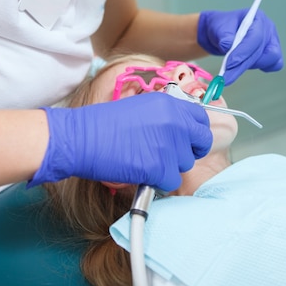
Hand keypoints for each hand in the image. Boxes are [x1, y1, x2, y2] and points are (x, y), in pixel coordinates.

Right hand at [27, 92, 211, 191]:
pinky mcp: (159, 167)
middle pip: (202, 142)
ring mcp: (169, 144)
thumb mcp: (142, 106)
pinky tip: (142, 172)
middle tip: (171, 156)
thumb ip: (165, 115)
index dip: (196, 131)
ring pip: (185, 164)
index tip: (188, 139)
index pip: (202, 118)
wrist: (83, 138)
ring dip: (169, 166)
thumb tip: (181, 129)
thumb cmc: (105, 124)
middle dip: (190, 151)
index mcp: (170, 104)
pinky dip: (158, 181)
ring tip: (145, 160)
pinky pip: (171, 181)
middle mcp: (175, 121)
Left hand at [197, 8, 282, 84]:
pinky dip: (258, 68)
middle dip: (242, 66)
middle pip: (261, 51)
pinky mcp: (271, 54)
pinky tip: (242, 67)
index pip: (255, 37)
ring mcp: (272, 42)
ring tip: (231, 69)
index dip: (244, 52)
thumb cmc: (222, 28)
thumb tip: (228, 46)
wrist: (222, 34)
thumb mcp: (218, 28)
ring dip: (248, 67)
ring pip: (268, 60)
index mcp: (257, 18)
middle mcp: (268, 29)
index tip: (229, 64)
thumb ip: (224, 37)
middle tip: (226, 78)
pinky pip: (272, 65)